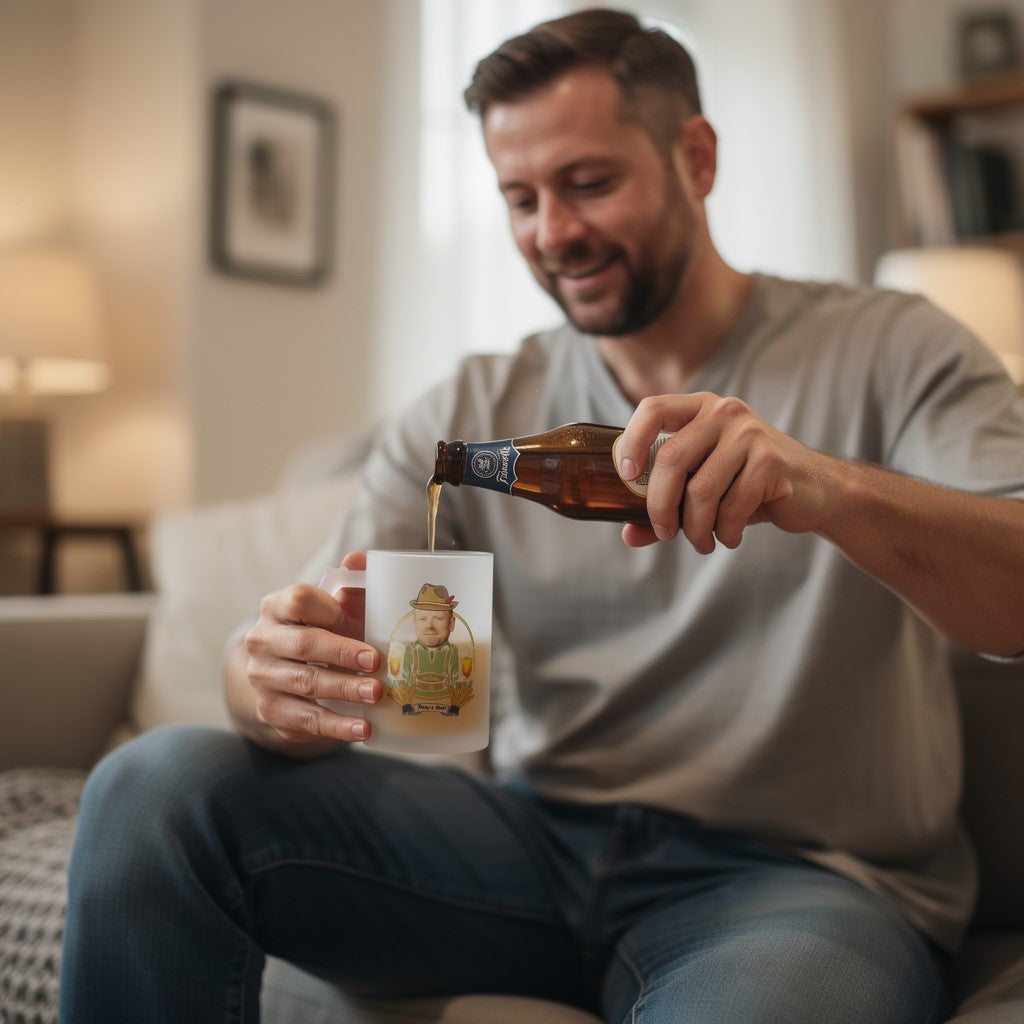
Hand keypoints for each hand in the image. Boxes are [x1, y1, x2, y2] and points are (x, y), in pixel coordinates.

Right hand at [241, 551, 381, 747]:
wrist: (291, 675)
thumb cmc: (324, 633)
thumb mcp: (336, 610)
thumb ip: (351, 586)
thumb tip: (360, 558)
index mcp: (276, 606)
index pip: (298, 599)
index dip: (326, 608)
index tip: (348, 616)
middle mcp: (262, 640)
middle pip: (304, 644)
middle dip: (343, 653)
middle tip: (377, 663)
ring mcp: (262, 677)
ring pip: (306, 683)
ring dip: (345, 690)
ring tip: (377, 694)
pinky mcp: (271, 710)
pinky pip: (306, 720)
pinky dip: (337, 726)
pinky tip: (363, 729)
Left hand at [616, 393, 835, 550]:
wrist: (814, 488)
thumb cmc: (746, 485)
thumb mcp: (702, 489)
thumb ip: (665, 506)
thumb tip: (628, 534)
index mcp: (699, 409)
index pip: (653, 409)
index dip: (632, 441)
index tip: (626, 476)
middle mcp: (724, 412)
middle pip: (671, 459)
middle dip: (659, 506)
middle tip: (664, 532)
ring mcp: (750, 433)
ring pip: (701, 490)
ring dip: (695, 528)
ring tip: (702, 542)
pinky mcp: (771, 461)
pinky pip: (732, 506)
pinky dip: (725, 532)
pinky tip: (729, 536)